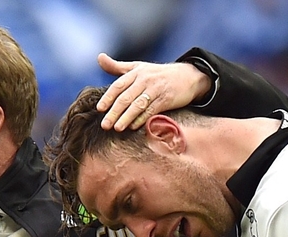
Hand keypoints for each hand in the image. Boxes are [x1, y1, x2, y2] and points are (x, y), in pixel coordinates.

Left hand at [96, 53, 211, 130]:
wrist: (187, 76)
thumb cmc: (157, 74)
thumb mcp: (137, 67)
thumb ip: (117, 66)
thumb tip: (99, 58)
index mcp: (136, 72)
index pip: (118, 86)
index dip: (108, 98)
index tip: (99, 109)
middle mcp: (145, 80)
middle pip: (126, 97)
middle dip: (114, 112)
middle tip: (104, 125)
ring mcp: (156, 90)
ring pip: (138, 105)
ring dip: (126, 117)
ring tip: (117, 128)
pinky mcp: (166, 99)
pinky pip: (152, 110)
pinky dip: (142, 119)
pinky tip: (133, 127)